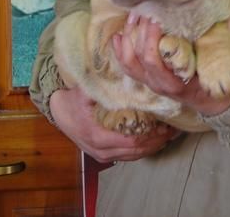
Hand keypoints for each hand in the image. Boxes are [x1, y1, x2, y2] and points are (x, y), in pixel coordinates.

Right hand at [50, 87, 178, 162]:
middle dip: (156, 142)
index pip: (132, 140)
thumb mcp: (84, 90)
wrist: (56, 112)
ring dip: (152, 147)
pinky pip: (127, 157)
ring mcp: (101, 155)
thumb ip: (102, 84)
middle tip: (172, 131)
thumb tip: (123, 71)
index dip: (151, 135)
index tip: (165, 126)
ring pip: (133, 156)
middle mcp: (101, 150)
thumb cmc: (71, 100)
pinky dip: (142, 150)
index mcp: (98, 135)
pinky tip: (153, 141)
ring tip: (167, 136)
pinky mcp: (102, 156)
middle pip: (136, 151)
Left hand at [112, 14, 229, 115]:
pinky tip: (119, 34)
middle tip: (147, 10)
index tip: (158, 17)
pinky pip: (128, 67)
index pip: (153, 61)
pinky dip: (120, 50)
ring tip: (135, 15)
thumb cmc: (227, 87)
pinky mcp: (148, 79)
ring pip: (128, 62)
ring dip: (128, 37)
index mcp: (176, 84)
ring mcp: (151, 83)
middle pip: (137, 57)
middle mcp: (159, 85)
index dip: (149, 38)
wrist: (217, 105)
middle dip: (138, 31)